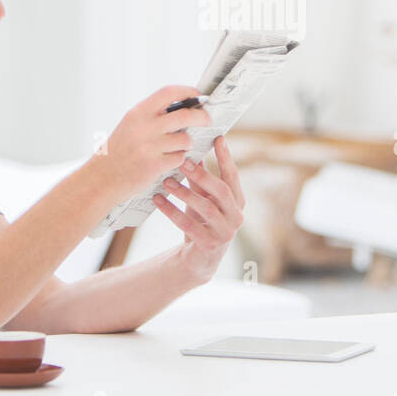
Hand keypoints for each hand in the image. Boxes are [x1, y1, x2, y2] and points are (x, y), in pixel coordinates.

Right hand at [92, 85, 212, 202]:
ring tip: (178, 147)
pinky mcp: (154, 165)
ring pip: (185, 139)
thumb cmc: (119, 150)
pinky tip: (168, 160)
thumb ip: (153, 115)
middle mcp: (144, 127)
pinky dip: (178, 159)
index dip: (187, 91)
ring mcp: (149, 147)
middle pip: (186, 115)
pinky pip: (179, 158)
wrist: (102, 177)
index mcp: (138, 113)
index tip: (198, 96)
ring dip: (187, 143)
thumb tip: (184, 105)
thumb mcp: (130, 125)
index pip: (169, 92)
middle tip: (207, 120)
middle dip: (202, 117)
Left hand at [152, 135, 244, 284]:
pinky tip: (158, 200)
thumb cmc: (202, 221)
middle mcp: (236, 216)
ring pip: (206, 209)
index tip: (218, 138)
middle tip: (183, 162)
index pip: (233, 176)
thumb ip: (201, 178)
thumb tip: (194, 149)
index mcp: (238, 201)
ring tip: (167, 182)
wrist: (198, 257)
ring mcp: (225, 233)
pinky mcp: (209, 245)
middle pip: (222, 191)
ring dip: (185, 193)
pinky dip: (172, 212)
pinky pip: (190, 226)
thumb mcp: (203, 198)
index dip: (226, 157)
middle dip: (203, 175)